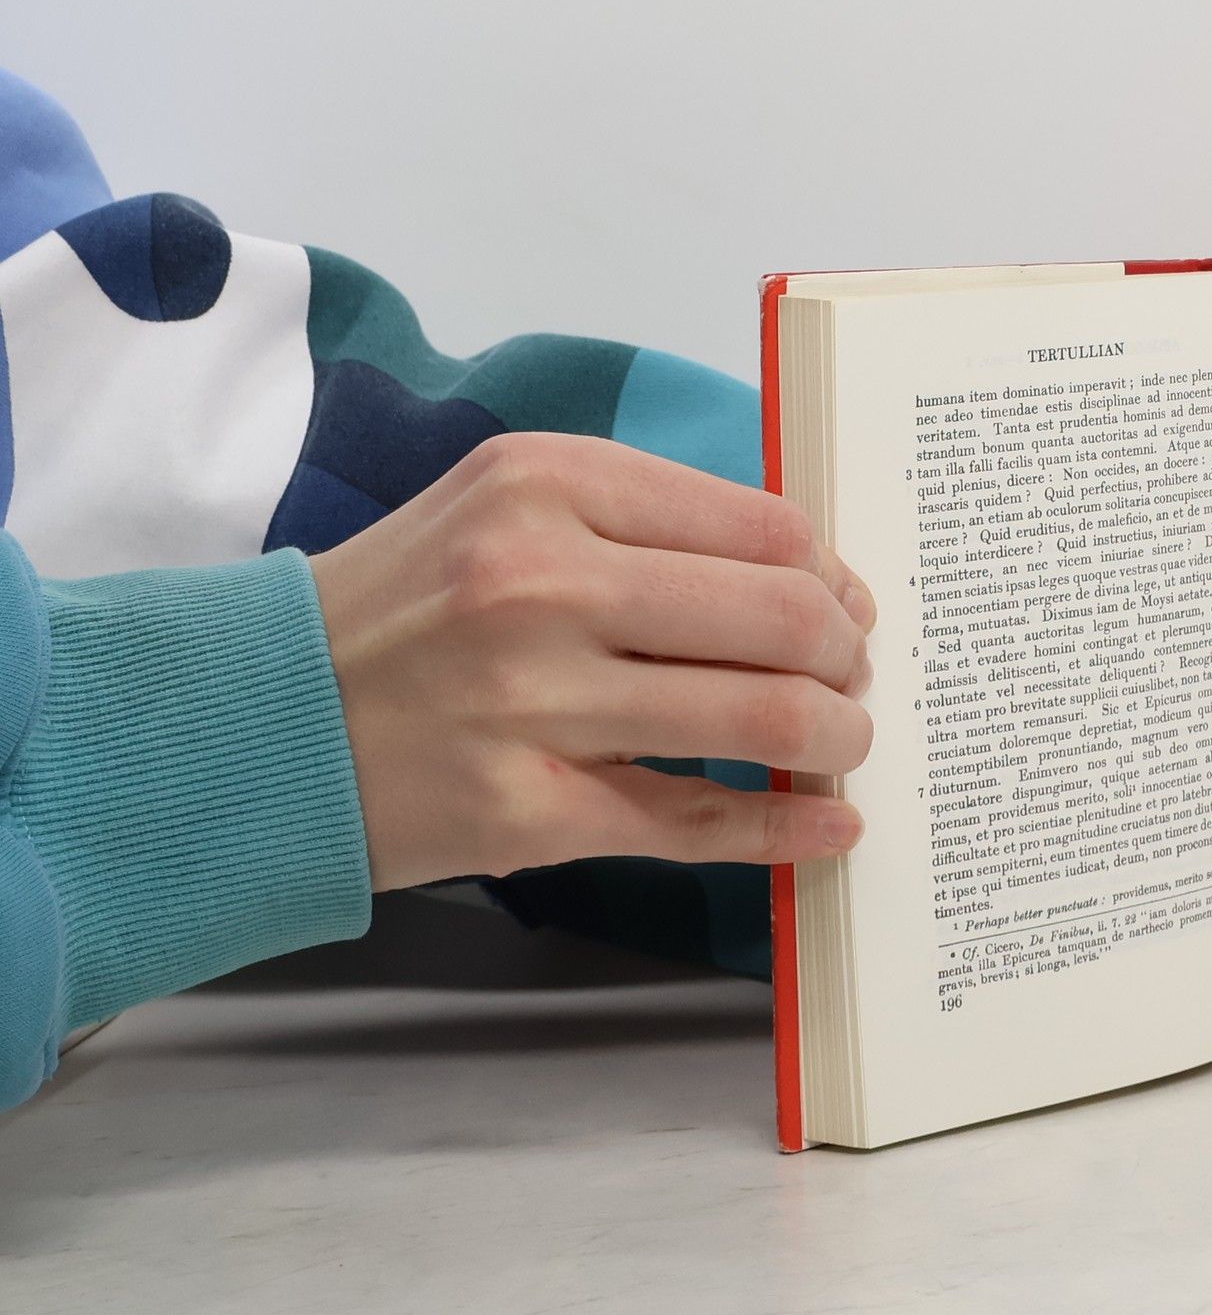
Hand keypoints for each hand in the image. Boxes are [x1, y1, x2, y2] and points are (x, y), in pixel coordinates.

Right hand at [309, 433, 875, 890]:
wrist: (258, 716)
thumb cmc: (403, 607)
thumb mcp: (506, 510)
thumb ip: (647, 525)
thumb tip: (807, 580)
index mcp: (548, 484)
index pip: (764, 526)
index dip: (831, 577)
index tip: (844, 608)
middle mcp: (541, 581)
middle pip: (780, 618)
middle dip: (846, 661)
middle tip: (851, 684)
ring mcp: (531, 701)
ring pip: (758, 719)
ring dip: (834, 742)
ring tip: (840, 749)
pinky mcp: (525, 810)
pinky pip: (697, 822)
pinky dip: (786, 829)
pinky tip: (828, 829)